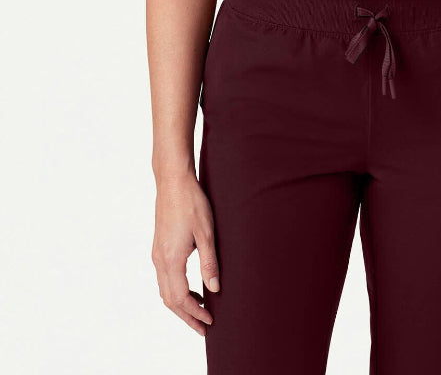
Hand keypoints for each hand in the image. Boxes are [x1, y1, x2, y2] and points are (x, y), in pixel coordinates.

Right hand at [152, 173, 220, 335]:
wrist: (173, 181)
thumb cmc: (191, 202)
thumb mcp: (206, 232)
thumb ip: (209, 262)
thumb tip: (214, 289)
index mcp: (171, 259)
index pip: (181, 298)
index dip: (195, 314)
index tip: (209, 322)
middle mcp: (160, 260)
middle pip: (170, 300)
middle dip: (187, 316)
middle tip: (203, 328)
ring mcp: (157, 254)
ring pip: (165, 290)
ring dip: (181, 304)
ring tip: (200, 310)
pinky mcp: (159, 247)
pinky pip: (165, 278)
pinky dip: (177, 290)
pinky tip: (193, 287)